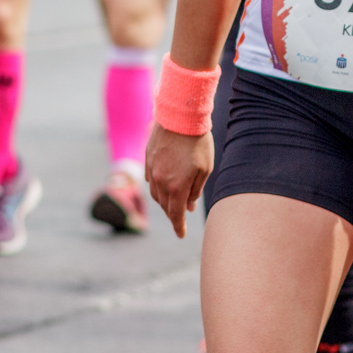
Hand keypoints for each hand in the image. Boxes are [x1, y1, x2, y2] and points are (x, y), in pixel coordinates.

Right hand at [146, 123, 214, 237]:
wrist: (180, 116)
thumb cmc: (198, 142)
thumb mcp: (204, 168)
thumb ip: (195, 190)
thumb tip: (189, 206)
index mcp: (176, 186)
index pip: (175, 214)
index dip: (178, 226)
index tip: (181, 235)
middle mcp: (160, 181)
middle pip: (164, 205)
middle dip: (173, 213)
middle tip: (181, 217)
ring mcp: (152, 169)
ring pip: (155, 193)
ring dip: (164, 200)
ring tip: (174, 201)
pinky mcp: (148, 158)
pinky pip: (150, 179)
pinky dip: (157, 187)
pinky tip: (164, 184)